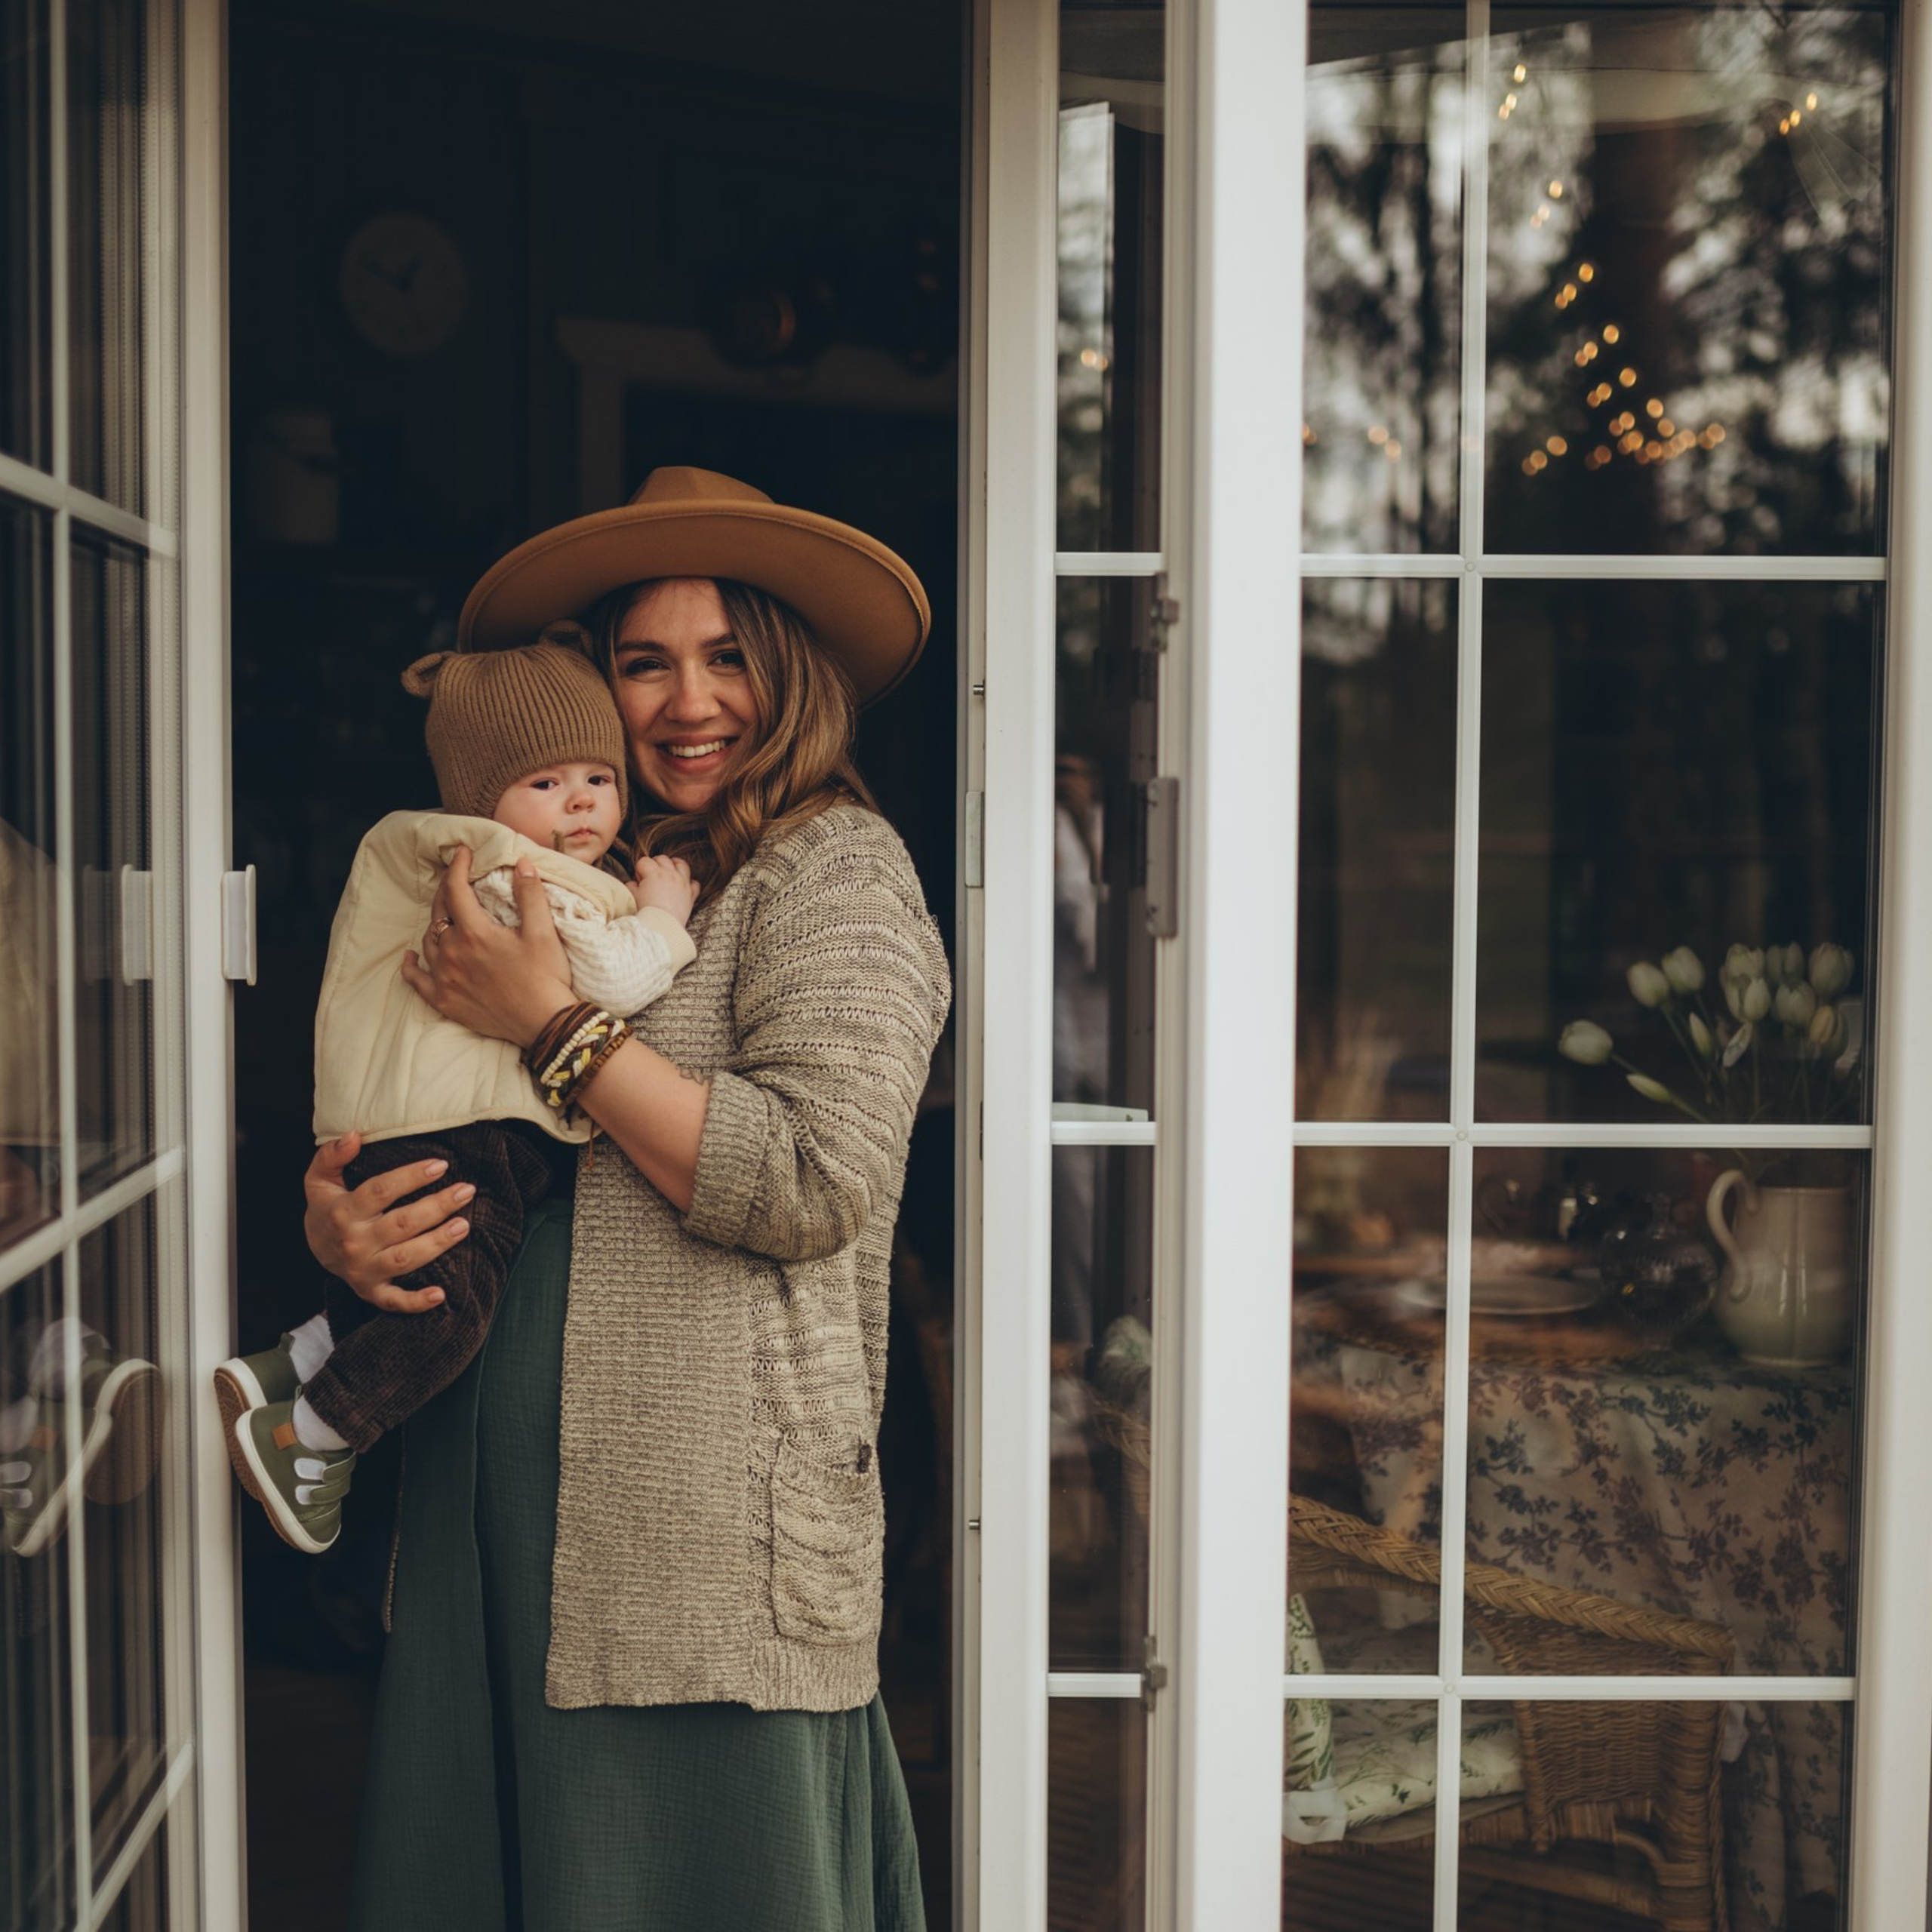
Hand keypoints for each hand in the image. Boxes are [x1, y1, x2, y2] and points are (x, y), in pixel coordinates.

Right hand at [302, 1132, 472, 1312]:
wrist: (315, 1247)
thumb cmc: (328, 1206)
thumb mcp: (320, 1178)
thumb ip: (332, 1155)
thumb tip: (354, 1135)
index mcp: (344, 1212)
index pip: (381, 1191)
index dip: (411, 1177)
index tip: (441, 1165)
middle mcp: (355, 1243)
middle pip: (401, 1224)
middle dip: (436, 1207)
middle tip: (466, 1191)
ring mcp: (364, 1270)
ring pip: (405, 1259)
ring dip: (437, 1243)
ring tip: (464, 1225)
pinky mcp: (371, 1291)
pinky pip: (394, 1301)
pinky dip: (416, 1302)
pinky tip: (441, 1294)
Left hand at [400, 847, 574, 1048]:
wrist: (545, 1024)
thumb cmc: (546, 977)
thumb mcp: (543, 932)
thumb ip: (529, 894)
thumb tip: (520, 863)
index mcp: (475, 933)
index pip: (456, 889)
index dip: (458, 866)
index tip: (462, 852)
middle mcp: (453, 953)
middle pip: (439, 912)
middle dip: (446, 891)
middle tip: (457, 881)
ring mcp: (445, 979)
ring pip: (429, 941)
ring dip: (436, 924)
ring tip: (447, 915)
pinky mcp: (445, 1001)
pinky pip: (417, 981)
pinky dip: (411, 967)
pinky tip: (411, 957)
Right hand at [632, 853, 697, 925]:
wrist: (662, 926)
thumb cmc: (646, 911)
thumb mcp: (633, 896)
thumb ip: (631, 886)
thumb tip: (634, 883)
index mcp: (654, 873)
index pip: (644, 861)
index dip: (640, 870)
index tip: (639, 881)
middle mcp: (670, 874)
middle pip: (663, 859)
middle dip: (655, 864)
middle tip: (651, 878)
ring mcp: (683, 883)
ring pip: (681, 864)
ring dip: (674, 865)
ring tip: (669, 873)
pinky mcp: (691, 894)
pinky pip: (694, 883)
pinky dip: (689, 883)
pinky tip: (682, 888)